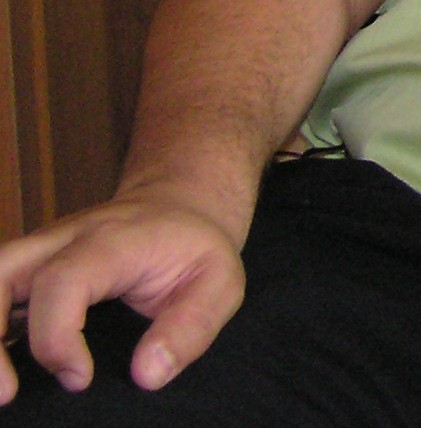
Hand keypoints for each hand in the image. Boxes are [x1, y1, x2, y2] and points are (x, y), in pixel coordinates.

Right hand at [0, 192, 245, 402]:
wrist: (177, 208)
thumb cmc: (195, 248)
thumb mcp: (220, 281)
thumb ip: (192, 326)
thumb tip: (148, 375)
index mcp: (110, 242)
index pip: (62, 281)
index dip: (57, 335)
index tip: (78, 378)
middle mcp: (61, 243)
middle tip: (6, 393)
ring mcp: (38, 255)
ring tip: (2, 387)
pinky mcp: (29, 272)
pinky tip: (5, 368)